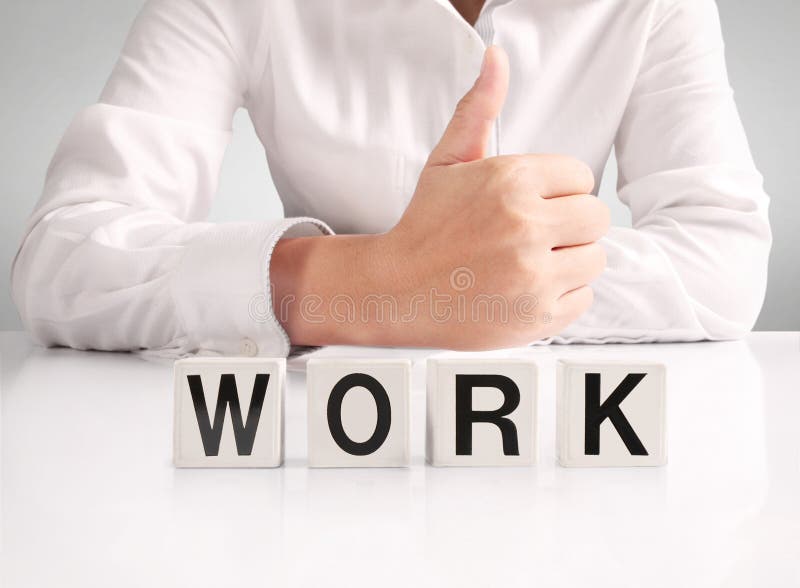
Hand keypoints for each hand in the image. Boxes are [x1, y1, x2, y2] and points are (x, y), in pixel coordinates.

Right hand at [271, 45, 608, 349]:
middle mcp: (526, 227)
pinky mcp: (537, 317)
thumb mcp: (447, 162)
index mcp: (511, 181)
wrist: (395, 290)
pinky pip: (583, 298)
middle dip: (568, 225)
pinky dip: (561, 295)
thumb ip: (478, 110)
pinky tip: (527, 289)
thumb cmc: (424, 225)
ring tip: (530, 262)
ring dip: (569, 260)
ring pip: (595, 259)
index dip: (557, 192)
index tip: (531, 205)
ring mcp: (533, 276)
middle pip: (595, 218)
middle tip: (534, 235)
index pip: (580, 178)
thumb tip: (496, 58)